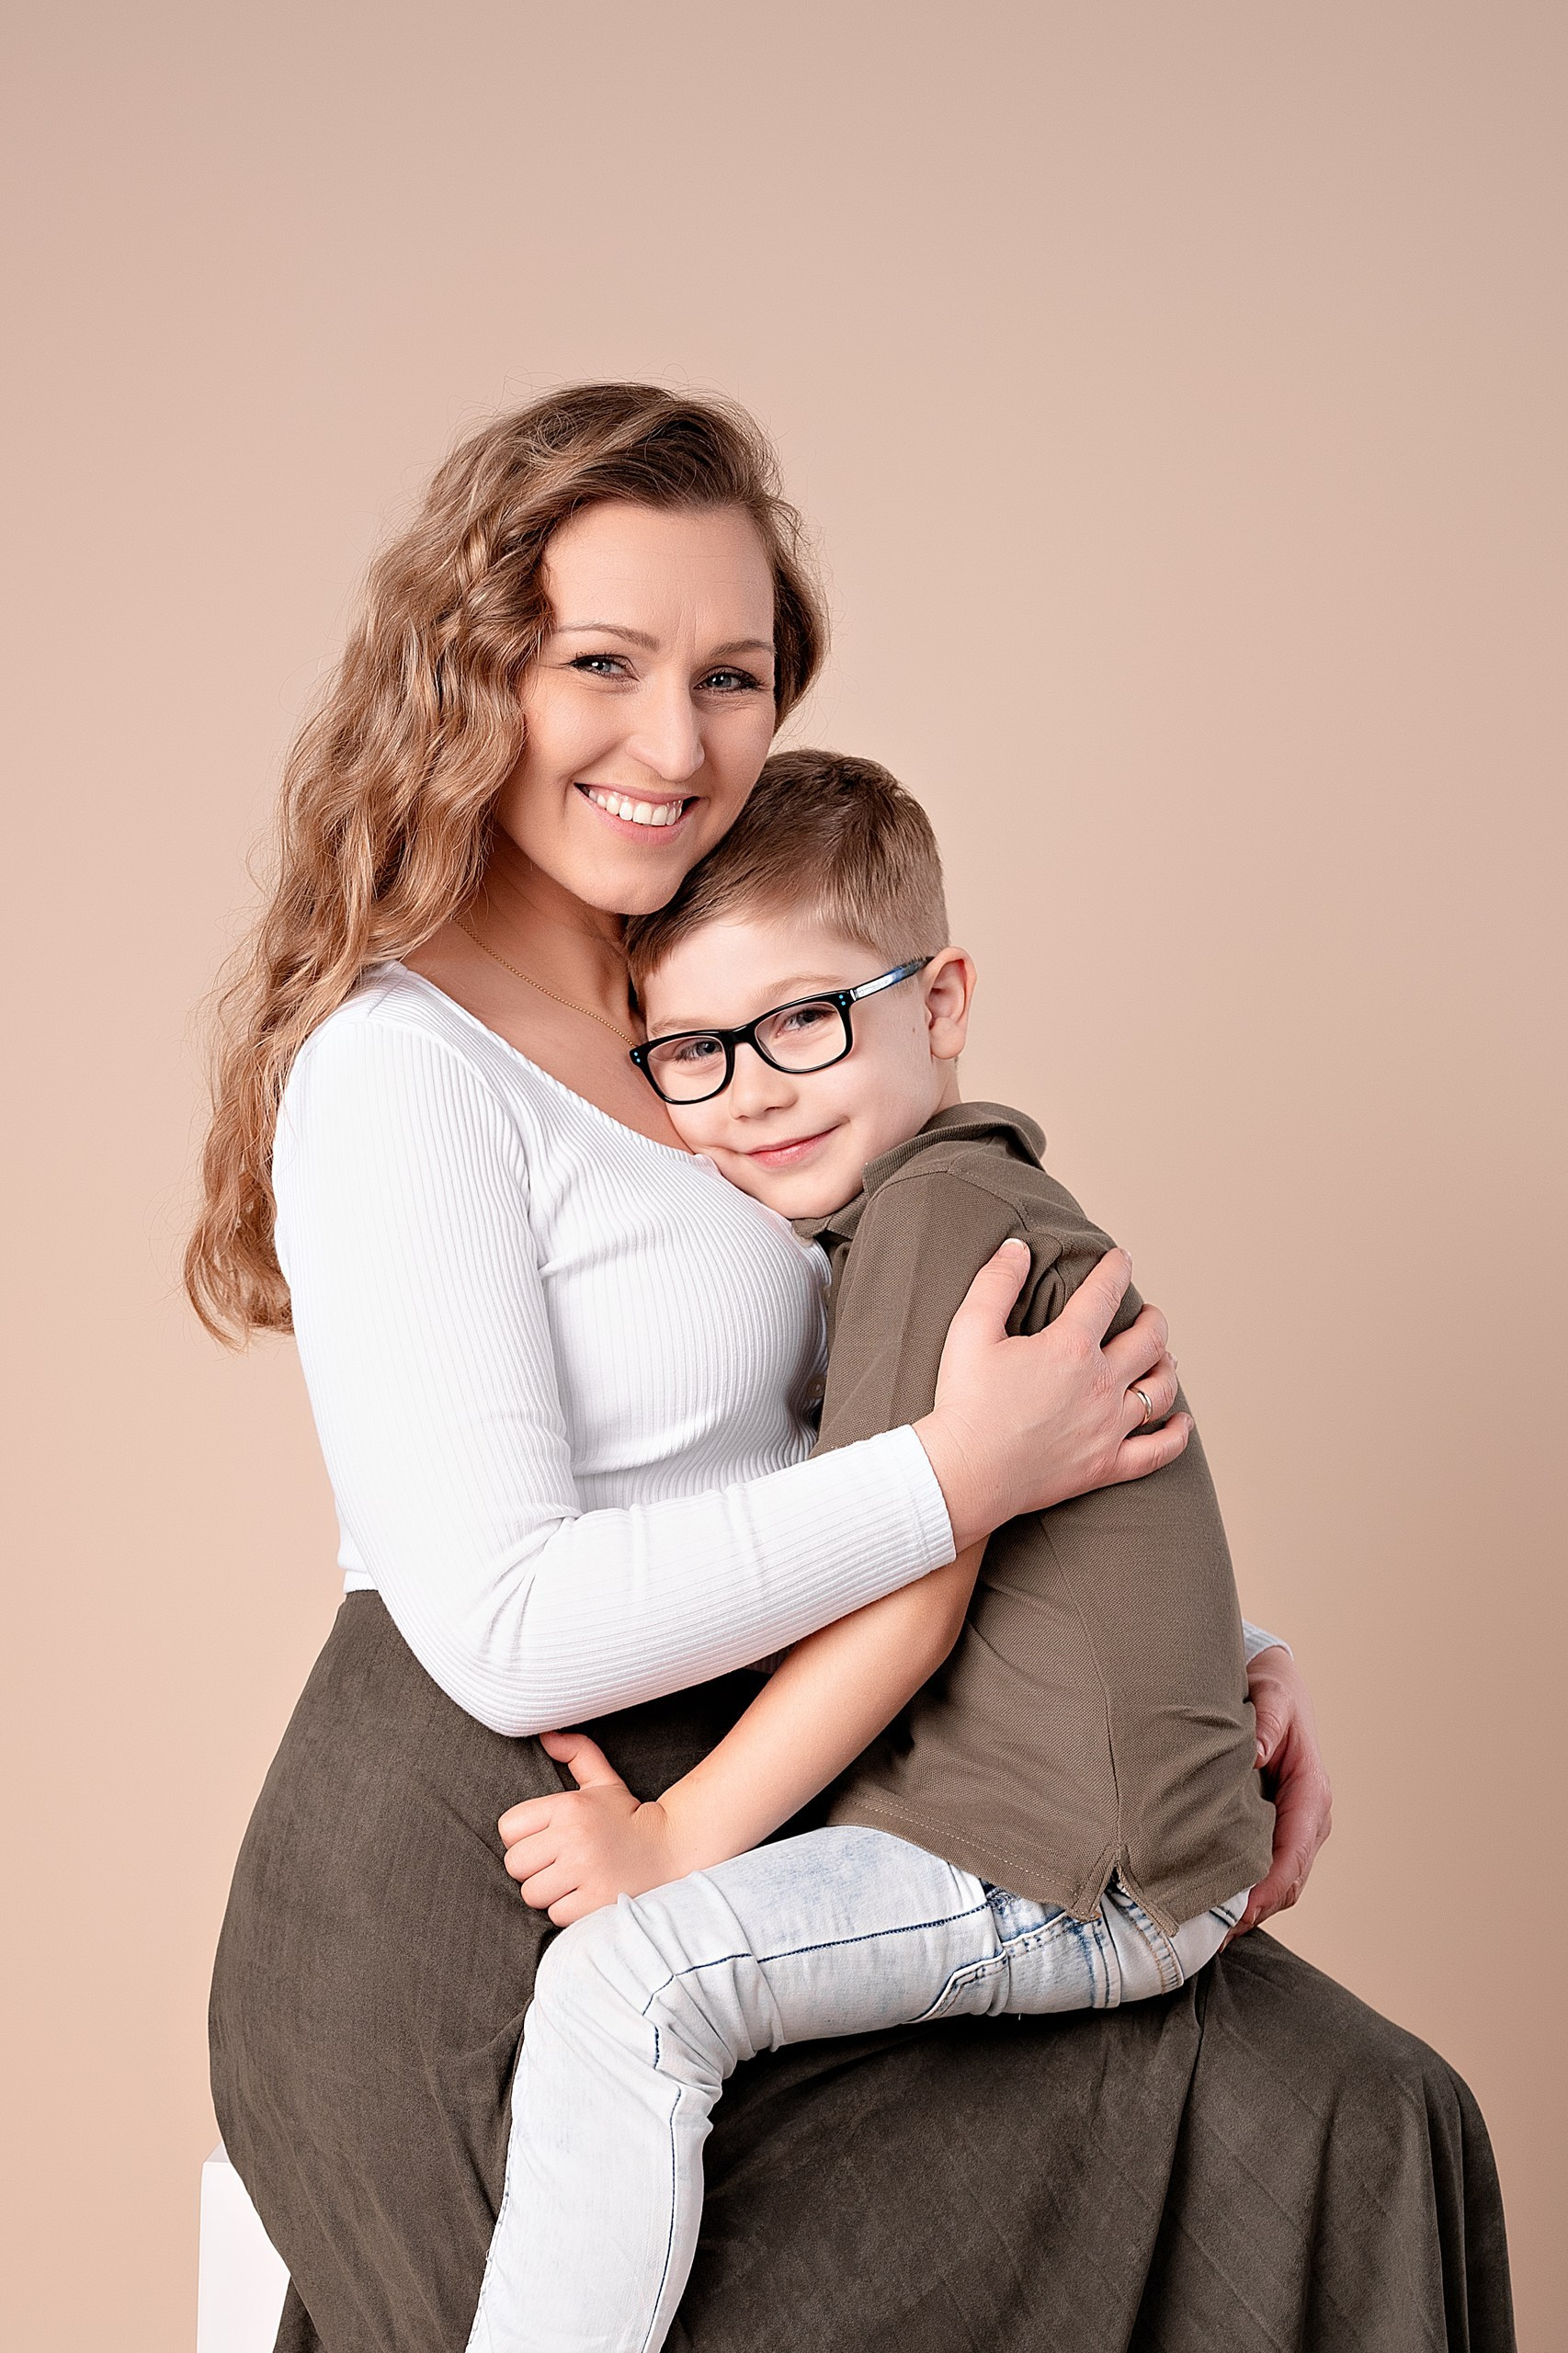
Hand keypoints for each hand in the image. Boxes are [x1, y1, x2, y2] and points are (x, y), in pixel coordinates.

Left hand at [498, 1731, 686, 1925]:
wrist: (672, 1849)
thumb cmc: (628, 1817)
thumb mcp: (603, 1781)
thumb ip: (576, 1753)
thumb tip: (545, 1733)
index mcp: (569, 1806)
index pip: (509, 1828)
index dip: (524, 1837)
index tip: (546, 1840)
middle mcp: (573, 1837)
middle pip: (515, 1864)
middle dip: (533, 1868)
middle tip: (559, 1864)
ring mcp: (584, 1872)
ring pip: (532, 1893)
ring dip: (549, 1892)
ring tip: (573, 1881)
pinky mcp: (594, 1903)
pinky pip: (555, 1914)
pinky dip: (568, 1910)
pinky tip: (587, 1896)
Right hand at [916, 1243, 1190, 1548]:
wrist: (965, 1473)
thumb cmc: (964, 1401)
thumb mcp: (969, 1330)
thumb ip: (995, 1282)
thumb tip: (1017, 1247)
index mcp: (1070, 1347)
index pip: (1106, 1294)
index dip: (1117, 1269)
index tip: (1121, 1259)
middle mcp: (1100, 1384)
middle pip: (1148, 1341)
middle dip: (1153, 1320)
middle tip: (1148, 1313)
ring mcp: (1109, 1427)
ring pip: (1161, 1390)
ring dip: (1167, 1367)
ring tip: (1164, 1357)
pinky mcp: (1107, 1465)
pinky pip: (1158, 1451)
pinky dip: (1177, 1435)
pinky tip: (1182, 1422)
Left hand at [1227, 1646, 1332, 1939]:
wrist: (1271, 1683)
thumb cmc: (1270, 1690)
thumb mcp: (1270, 1697)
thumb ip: (1266, 1724)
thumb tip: (1254, 1753)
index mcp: (1311, 1793)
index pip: (1295, 1854)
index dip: (1270, 1888)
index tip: (1241, 1912)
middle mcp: (1308, 1818)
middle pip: (1289, 1880)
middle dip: (1257, 1909)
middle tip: (1213, 1932)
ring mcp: (1294, 1827)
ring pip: (1279, 1882)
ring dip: (1250, 1906)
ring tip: (1208, 1928)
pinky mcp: (1275, 1828)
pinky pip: (1265, 1869)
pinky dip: (1246, 1890)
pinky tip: (1213, 1902)